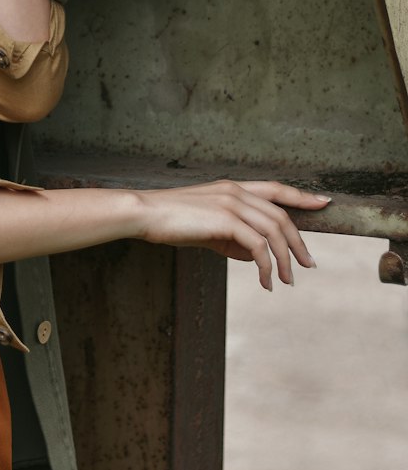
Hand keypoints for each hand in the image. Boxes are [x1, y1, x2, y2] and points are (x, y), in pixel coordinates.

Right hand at [133, 179, 330, 289]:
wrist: (146, 215)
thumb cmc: (172, 222)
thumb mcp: (207, 229)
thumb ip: (233, 239)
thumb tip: (255, 257)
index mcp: (233, 188)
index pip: (276, 189)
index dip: (301, 196)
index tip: (324, 202)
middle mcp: (236, 191)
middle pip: (281, 216)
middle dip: (298, 243)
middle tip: (307, 266)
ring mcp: (232, 203)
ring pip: (274, 231)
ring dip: (285, 260)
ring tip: (286, 281)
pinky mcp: (226, 220)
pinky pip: (258, 246)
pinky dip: (266, 266)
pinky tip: (264, 281)